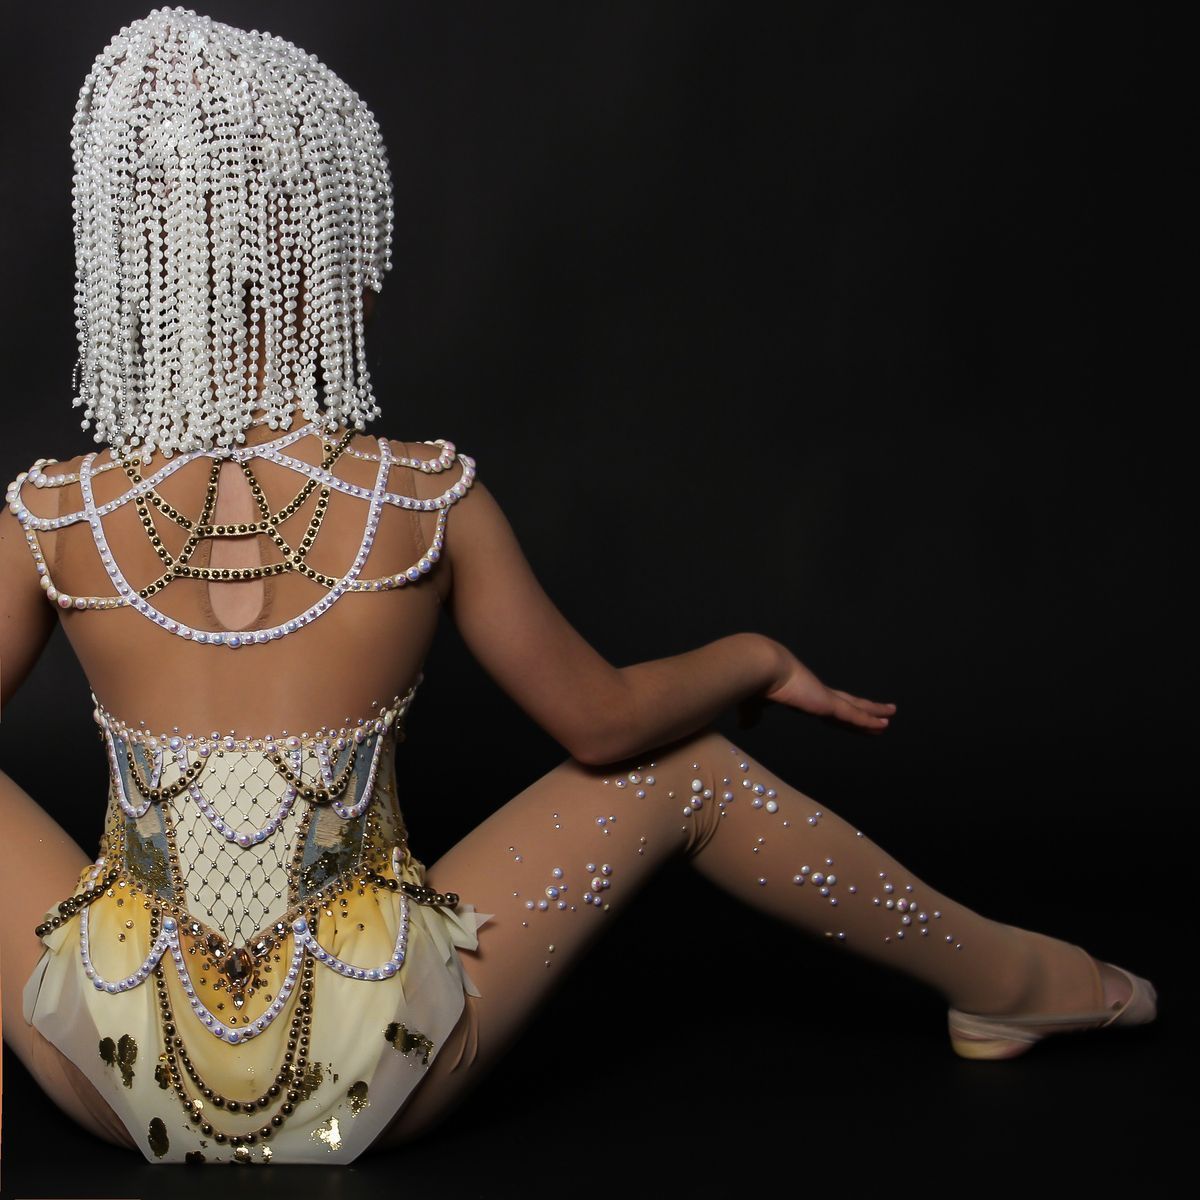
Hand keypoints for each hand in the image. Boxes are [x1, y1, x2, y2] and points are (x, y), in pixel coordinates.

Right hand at [737, 643, 895, 733]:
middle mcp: (817, 695)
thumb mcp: (753, 704)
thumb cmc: (755, 683)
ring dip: (874, 713)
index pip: (826, 706)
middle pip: (847, 705)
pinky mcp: (829, 704)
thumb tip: (744, 725)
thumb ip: (752, 715)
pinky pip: (855, 716)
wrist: (761, 667)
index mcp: (802, 696)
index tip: (848, 715)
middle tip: (879, 714)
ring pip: (856, 709)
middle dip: (863, 711)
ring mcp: (825, 698)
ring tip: (890, 717)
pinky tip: (884, 724)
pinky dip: (870, 720)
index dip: (839, 711)